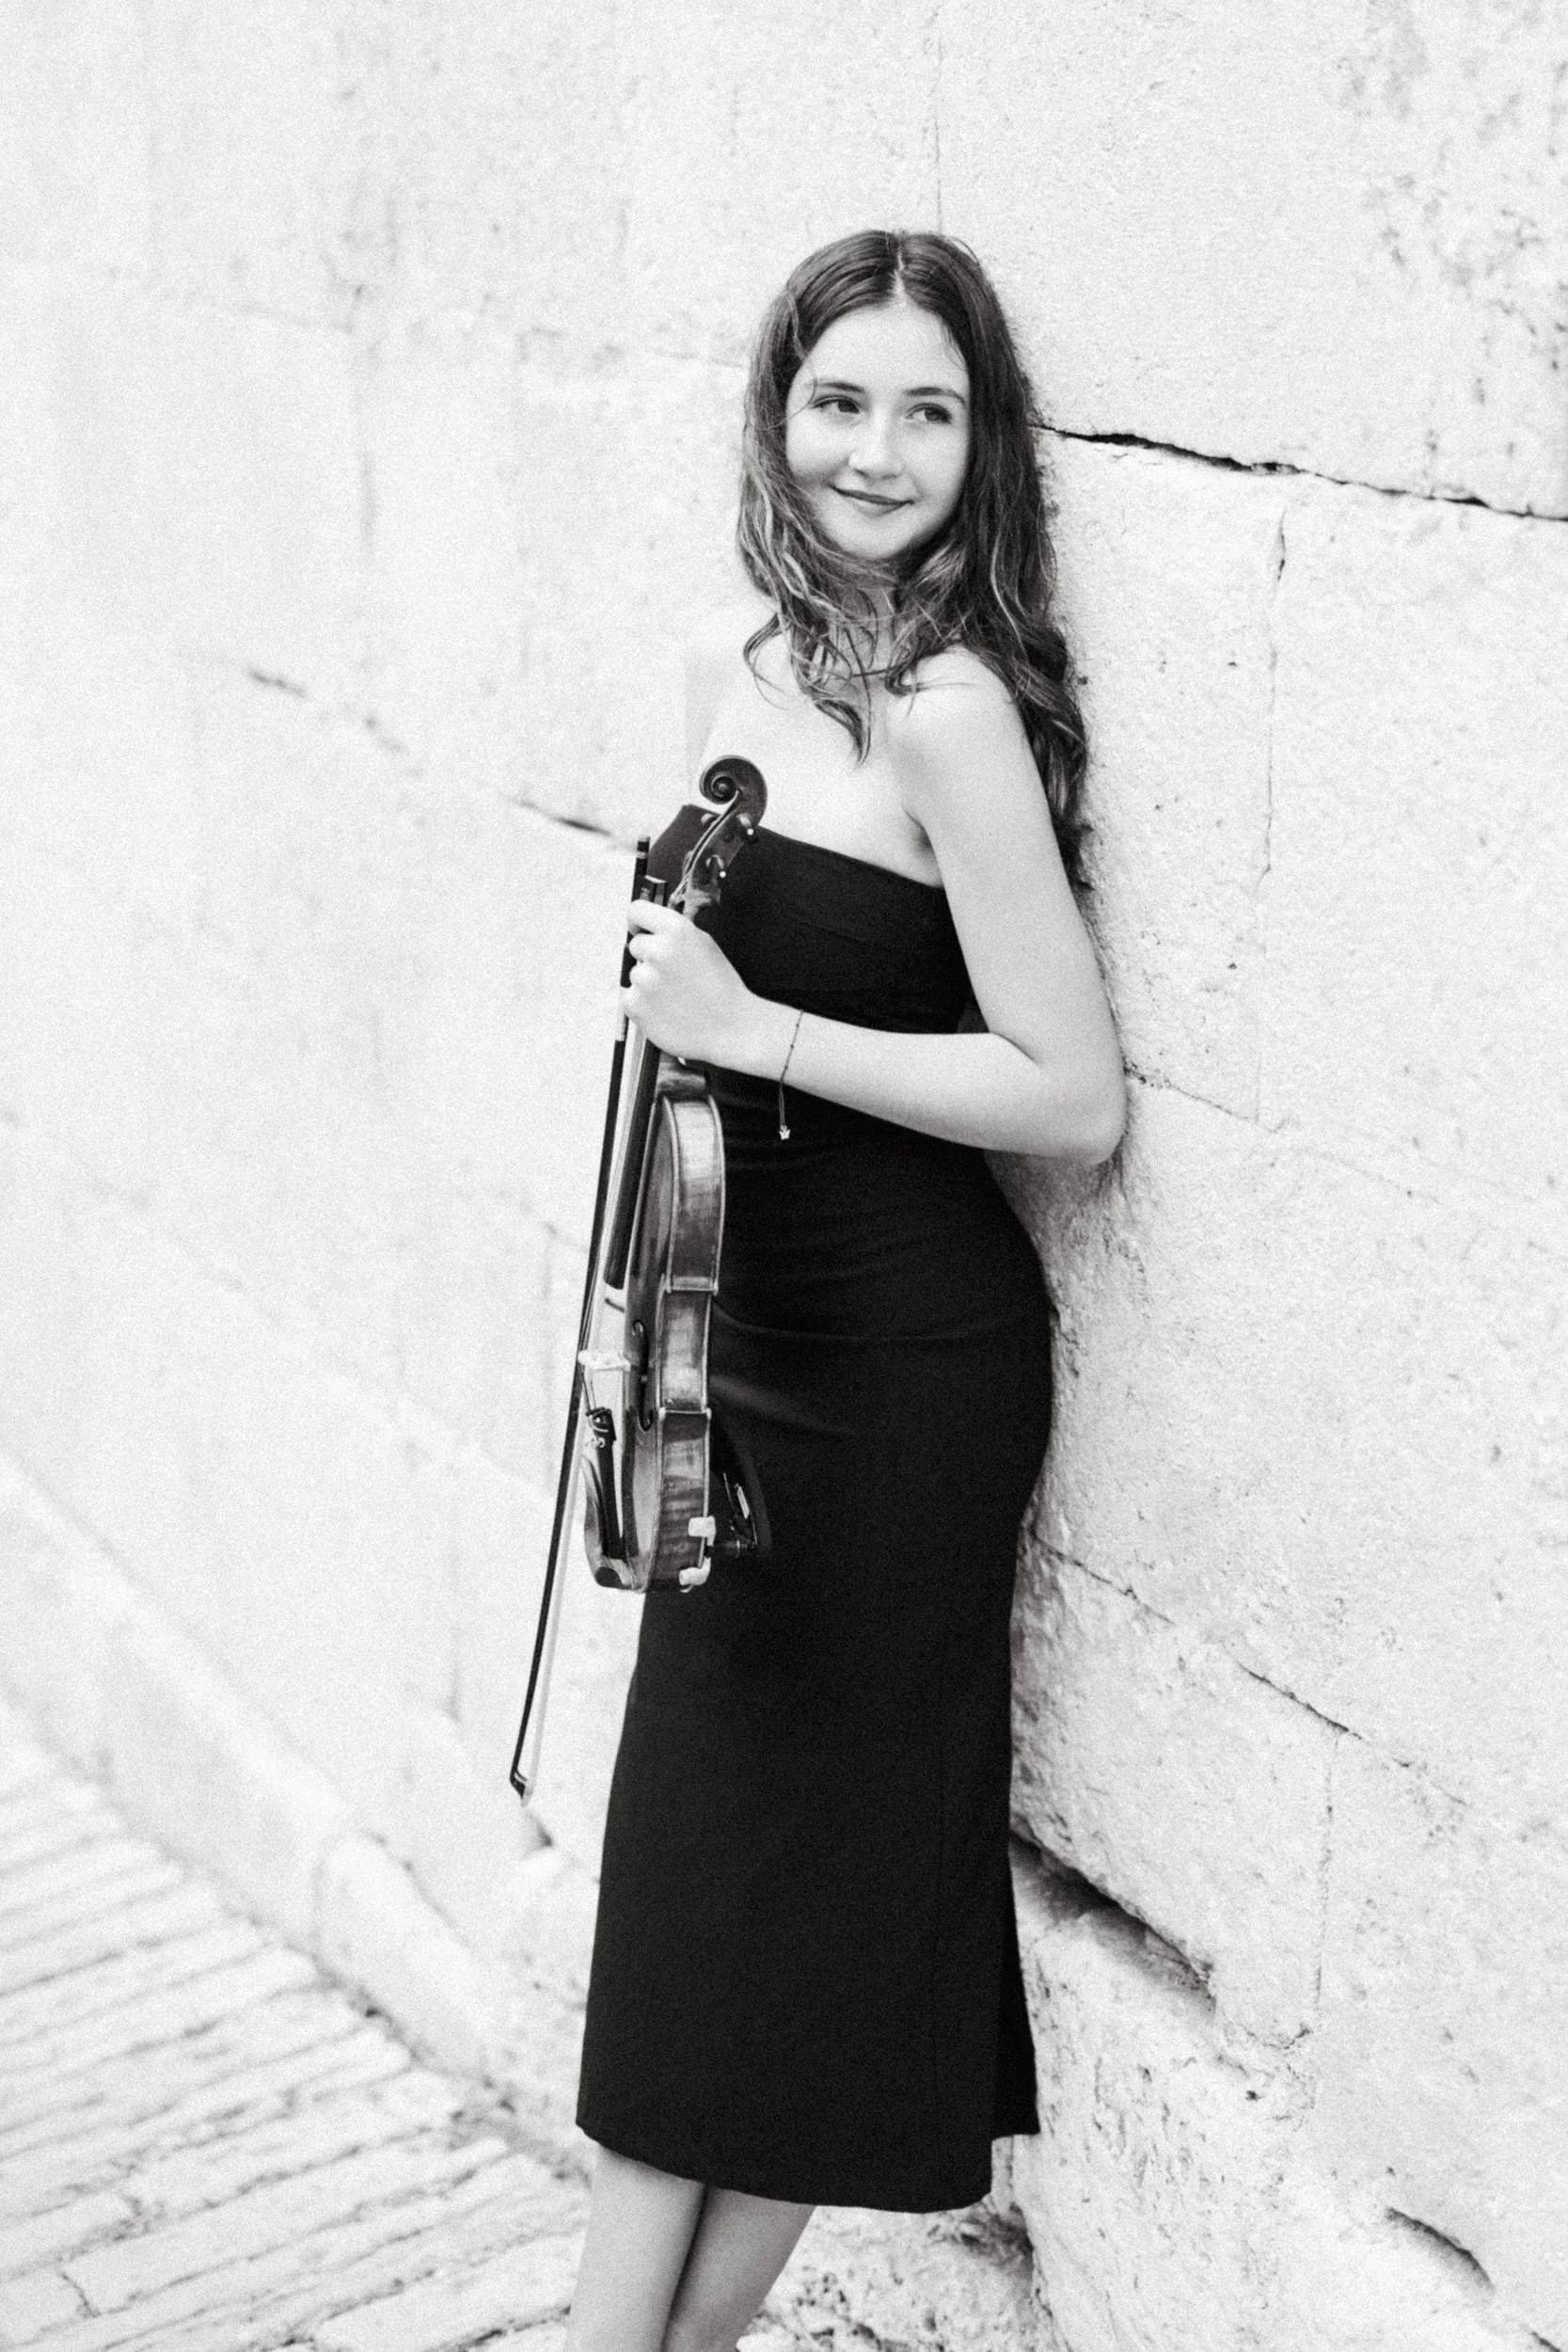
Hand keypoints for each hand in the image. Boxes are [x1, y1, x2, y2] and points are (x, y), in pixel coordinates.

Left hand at [621, 900, 769, 1068]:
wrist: (732, 1027)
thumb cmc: (721, 989)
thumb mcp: (705, 946)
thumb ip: (675, 934)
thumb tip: (651, 929)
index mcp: (677, 931)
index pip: (637, 910)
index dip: (637, 922)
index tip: (640, 930)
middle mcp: (658, 951)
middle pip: (636, 945)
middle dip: (650, 958)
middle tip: (674, 975)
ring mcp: (644, 979)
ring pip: (635, 974)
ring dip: (649, 985)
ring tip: (676, 996)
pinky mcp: (635, 1005)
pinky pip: (630, 998)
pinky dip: (644, 1006)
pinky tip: (667, 1009)